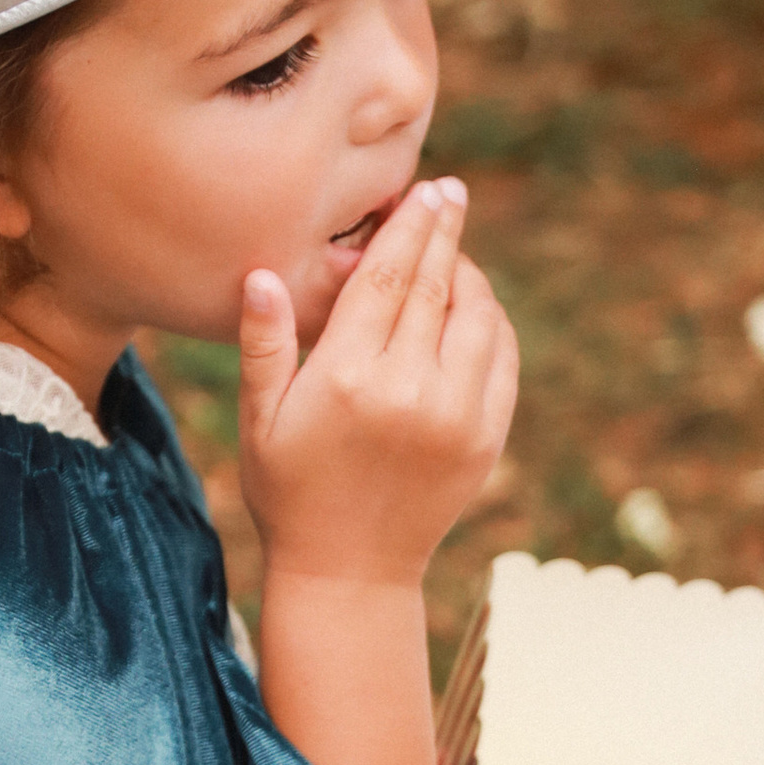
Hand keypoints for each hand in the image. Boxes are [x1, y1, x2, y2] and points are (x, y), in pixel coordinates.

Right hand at [236, 179, 515, 594]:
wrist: (349, 573)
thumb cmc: (291, 493)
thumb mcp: (262, 421)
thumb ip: (264, 345)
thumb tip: (263, 274)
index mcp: (349, 377)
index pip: (389, 277)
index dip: (409, 226)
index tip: (424, 191)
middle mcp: (410, 391)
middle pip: (438, 286)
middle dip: (444, 233)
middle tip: (449, 194)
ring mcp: (456, 417)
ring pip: (478, 318)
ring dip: (470, 277)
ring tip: (453, 254)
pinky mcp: (485, 441)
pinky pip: (501, 361)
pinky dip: (492, 326)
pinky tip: (474, 310)